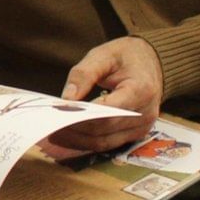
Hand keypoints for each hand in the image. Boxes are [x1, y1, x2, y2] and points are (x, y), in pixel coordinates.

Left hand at [42, 35, 163, 157]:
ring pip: (104, 142)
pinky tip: (68, 136)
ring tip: (53, 134)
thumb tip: (66, 100)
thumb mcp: (103, 55)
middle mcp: (145, 112)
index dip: (81, 116)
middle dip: (74, 129)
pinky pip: (108, 143)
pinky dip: (86, 142)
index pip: (107, 112)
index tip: (57, 112)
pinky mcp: (136, 133)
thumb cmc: (126, 57)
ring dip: (77, 141)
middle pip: (103, 130)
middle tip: (48, 125)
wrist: (151, 62)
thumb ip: (83, 75)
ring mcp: (142, 126)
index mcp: (141, 90)